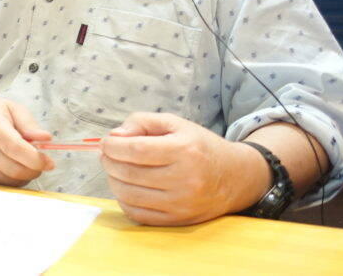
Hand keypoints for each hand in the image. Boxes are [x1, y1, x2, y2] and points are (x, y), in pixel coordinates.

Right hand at [0, 97, 54, 186]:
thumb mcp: (14, 109)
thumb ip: (30, 124)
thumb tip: (46, 138)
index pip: (15, 148)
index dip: (36, 159)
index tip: (49, 162)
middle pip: (14, 169)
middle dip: (34, 169)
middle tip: (39, 161)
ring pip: (10, 181)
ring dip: (25, 175)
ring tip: (24, 161)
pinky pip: (2, 185)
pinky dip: (14, 180)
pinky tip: (13, 166)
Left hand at [100, 113, 270, 225]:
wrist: (235, 177)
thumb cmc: (200, 146)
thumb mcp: (175, 124)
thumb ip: (142, 122)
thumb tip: (115, 136)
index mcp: (184, 151)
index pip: (136, 150)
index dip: (113, 146)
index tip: (107, 142)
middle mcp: (185, 180)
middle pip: (128, 173)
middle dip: (109, 161)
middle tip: (107, 154)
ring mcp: (182, 203)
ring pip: (128, 195)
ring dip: (113, 180)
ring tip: (116, 169)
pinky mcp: (178, 220)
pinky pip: (137, 214)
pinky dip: (124, 199)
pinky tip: (127, 187)